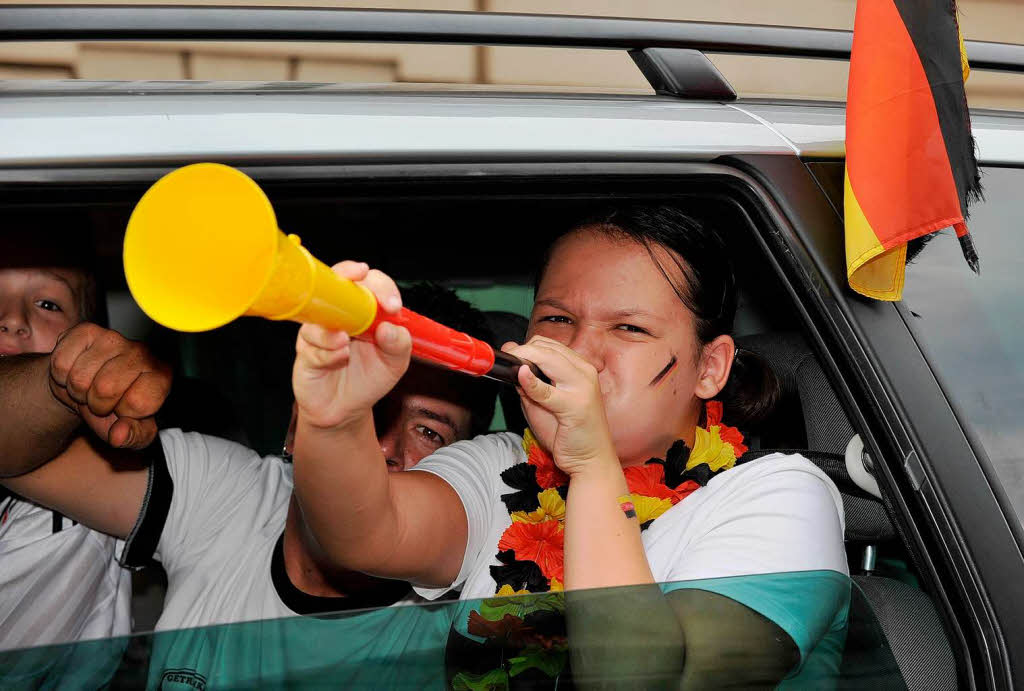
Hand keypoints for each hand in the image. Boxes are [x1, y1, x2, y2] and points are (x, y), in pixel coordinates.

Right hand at [49, 323, 171, 448]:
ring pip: (80, 377)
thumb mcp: (133, 432)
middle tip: (102, 401)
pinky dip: (61, 377)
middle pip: (106, 388)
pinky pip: (61, 363)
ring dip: (78, 392)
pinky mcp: (86, 331)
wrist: (90, 390)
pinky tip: (75, 373)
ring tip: (89, 389)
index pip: (139, 402)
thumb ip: (133, 437)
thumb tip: (119, 434)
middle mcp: (142, 351)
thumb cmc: (116, 411)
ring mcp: (114, 338)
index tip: (125, 409)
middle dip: (97, 405)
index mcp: (162, 376)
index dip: (125, 414)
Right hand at [292, 261, 408, 429]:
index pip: (370, 282)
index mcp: (364, 310)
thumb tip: (389, 327)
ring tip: (347, 342)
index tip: (392, 305)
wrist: (345, 409)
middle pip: (338, 279)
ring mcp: (319, 330)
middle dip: (349, 275)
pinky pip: (312, 345)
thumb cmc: (368, 378)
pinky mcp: (304, 351)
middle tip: (361, 283)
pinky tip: (339, 358)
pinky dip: (327, 352)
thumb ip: (400, 345)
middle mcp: (339, 314)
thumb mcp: (394, 364)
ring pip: (320, 314)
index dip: (381, 286)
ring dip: (336, 326)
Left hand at [502, 336, 616, 476]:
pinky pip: (547, 390)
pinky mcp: (576, 406)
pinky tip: (521, 377)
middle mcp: (584, 372)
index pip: (549, 344)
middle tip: (506, 360)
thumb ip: (530, 383)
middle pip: (546, 348)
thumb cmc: (568, 433)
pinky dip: (531, 383)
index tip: (508, 352)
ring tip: (511, 368)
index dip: (525, 345)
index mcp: (580, 368)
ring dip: (525, 359)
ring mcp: (582, 387)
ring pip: (548, 359)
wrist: (591, 460)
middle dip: (521, 350)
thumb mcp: (544, 403)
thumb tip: (513, 364)